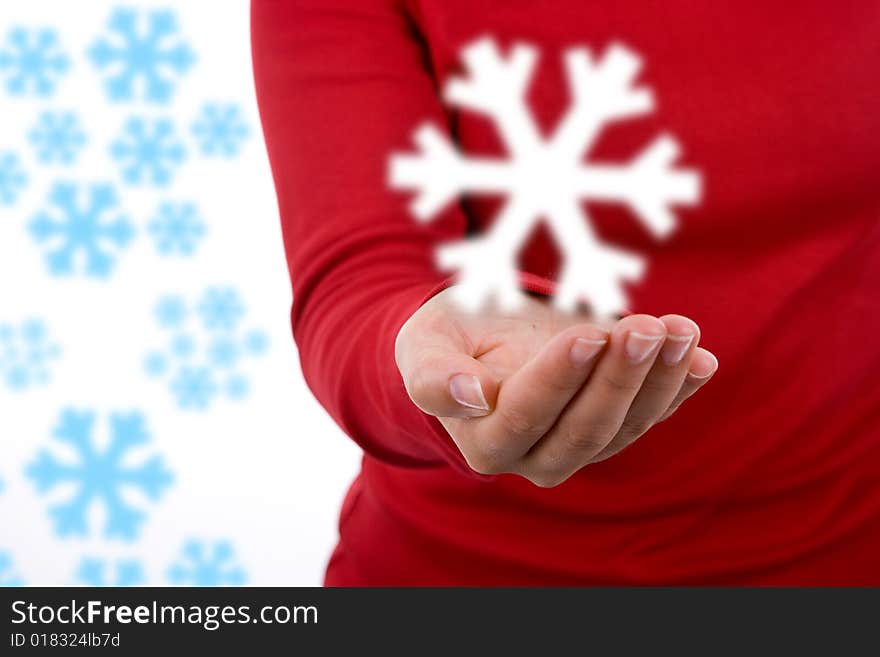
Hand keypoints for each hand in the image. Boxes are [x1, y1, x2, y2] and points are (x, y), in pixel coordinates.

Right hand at [395, 286, 718, 486]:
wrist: (479, 342)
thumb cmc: (447, 339)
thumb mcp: (422, 347)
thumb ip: (432, 377)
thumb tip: (471, 398)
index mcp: (486, 442)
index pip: (528, 415)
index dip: (560, 378)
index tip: (586, 334)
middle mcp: (536, 457)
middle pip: (586, 426)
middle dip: (621, 376)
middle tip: (645, 328)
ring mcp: (580, 446)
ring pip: (626, 423)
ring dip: (659, 378)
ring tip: (678, 329)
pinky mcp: (612, 427)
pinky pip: (649, 414)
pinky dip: (677, 387)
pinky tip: (699, 358)